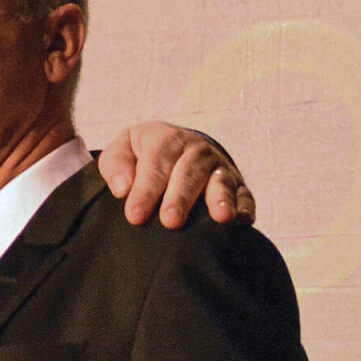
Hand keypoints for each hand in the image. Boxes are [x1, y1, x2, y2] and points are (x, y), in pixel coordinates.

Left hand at [96, 122, 255, 227]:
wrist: (175, 146)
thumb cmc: (141, 155)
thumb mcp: (122, 150)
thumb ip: (115, 165)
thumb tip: (121, 189)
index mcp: (165, 139)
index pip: (155, 164)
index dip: (145, 190)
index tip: (135, 216)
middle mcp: (195, 150)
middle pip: (189, 172)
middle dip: (180, 198)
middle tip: (171, 221)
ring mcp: (218, 166)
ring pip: (220, 181)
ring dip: (221, 199)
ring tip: (220, 218)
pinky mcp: (235, 183)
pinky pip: (243, 193)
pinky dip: (244, 205)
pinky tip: (242, 220)